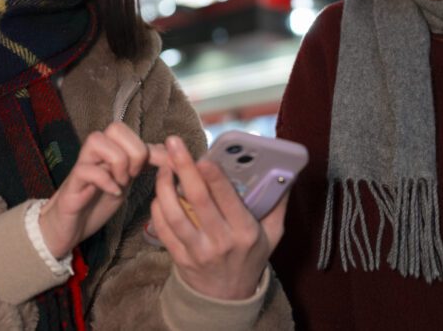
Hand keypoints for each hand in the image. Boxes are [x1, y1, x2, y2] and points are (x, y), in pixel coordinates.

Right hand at [39, 122, 165, 258]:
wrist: (70, 226)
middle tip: (134, 175)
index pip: (129, 130)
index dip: (149, 148)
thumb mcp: (126, 181)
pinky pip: (86, 169)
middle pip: (115, 127)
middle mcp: (95, 152)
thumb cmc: (97, 201)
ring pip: (97, 140)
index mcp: (110, 149)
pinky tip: (113, 193)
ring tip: (121, 182)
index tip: (156, 170)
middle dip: (133, 151)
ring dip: (117, 162)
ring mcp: (83, 165)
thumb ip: (142, 164)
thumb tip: (168, 151)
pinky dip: (105, 181)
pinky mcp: (73, 183)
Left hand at [149, 135, 287, 299]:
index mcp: (246, 232)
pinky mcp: (180, 259)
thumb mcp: (273, 234)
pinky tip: (159, 192)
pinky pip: (164, 230)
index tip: (204, 157)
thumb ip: (277, 203)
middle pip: (198, 200)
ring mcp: (198, 252)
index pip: (228, 200)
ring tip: (164, 166)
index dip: (214, 177)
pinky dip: (158, 209)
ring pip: (175, 215)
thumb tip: (285, 173)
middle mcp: (222, 242)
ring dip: (165, 187)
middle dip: (184, 168)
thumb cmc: (251, 257)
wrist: (229, 297)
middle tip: (173, 144)